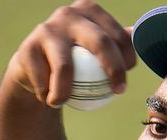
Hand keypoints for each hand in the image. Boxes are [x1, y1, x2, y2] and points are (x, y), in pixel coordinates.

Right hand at [8, 0, 135, 107]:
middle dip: (114, 70)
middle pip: (100, 43)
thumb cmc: (73, 58)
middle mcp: (68, 14)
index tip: (124, 82)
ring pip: (65, 66)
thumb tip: (139, 36)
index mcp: (89, 10)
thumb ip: (116, 41)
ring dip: (66, 92)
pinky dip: (48, 94)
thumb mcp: (95, 46)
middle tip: (118, 92)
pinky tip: (49, 99)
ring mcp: (47, 29)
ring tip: (64, 102)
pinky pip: (44, 80)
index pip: (117, 34)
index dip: (127, 59)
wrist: (32, 66)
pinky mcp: (28, 48)